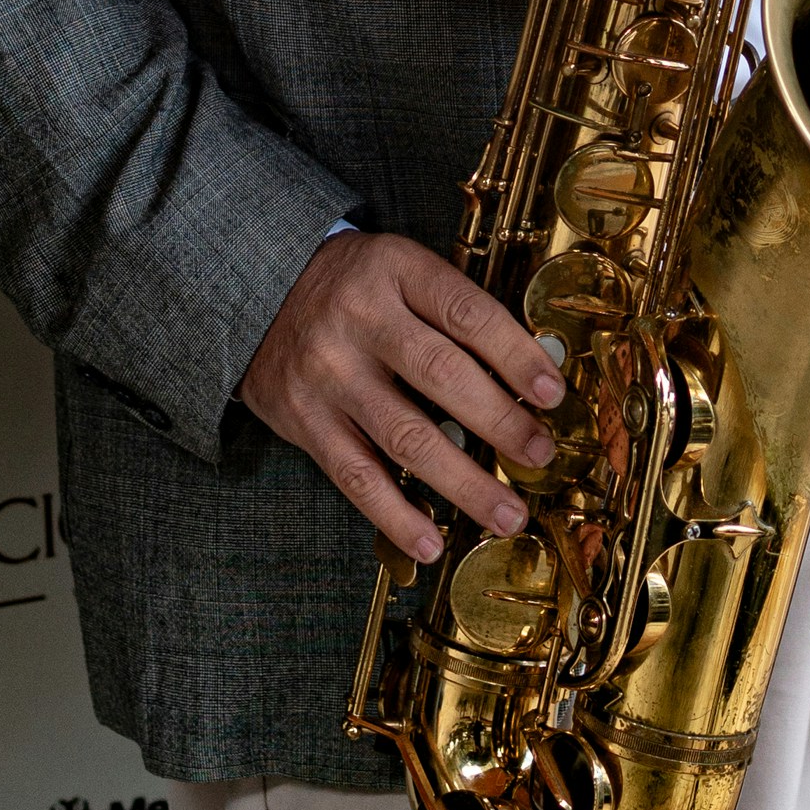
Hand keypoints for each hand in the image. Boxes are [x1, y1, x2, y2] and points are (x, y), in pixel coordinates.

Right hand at [239, 229, 566, 563]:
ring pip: (405, 436)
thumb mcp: (401, 268)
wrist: (257, 290)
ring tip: (507, 513)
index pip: (466, 313)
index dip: (515, 355)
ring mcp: (329, 374)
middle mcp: (359, 319)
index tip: (553, 393)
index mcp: (394, 270)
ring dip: (464, 482)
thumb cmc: (353, 285)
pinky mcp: (304, 421)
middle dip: (500, 422)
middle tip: (540, 454)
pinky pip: (356, 477)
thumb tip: (531, 371)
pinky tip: (431, 541)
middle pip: (442, 375)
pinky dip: (396, 515)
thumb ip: (455, 310)